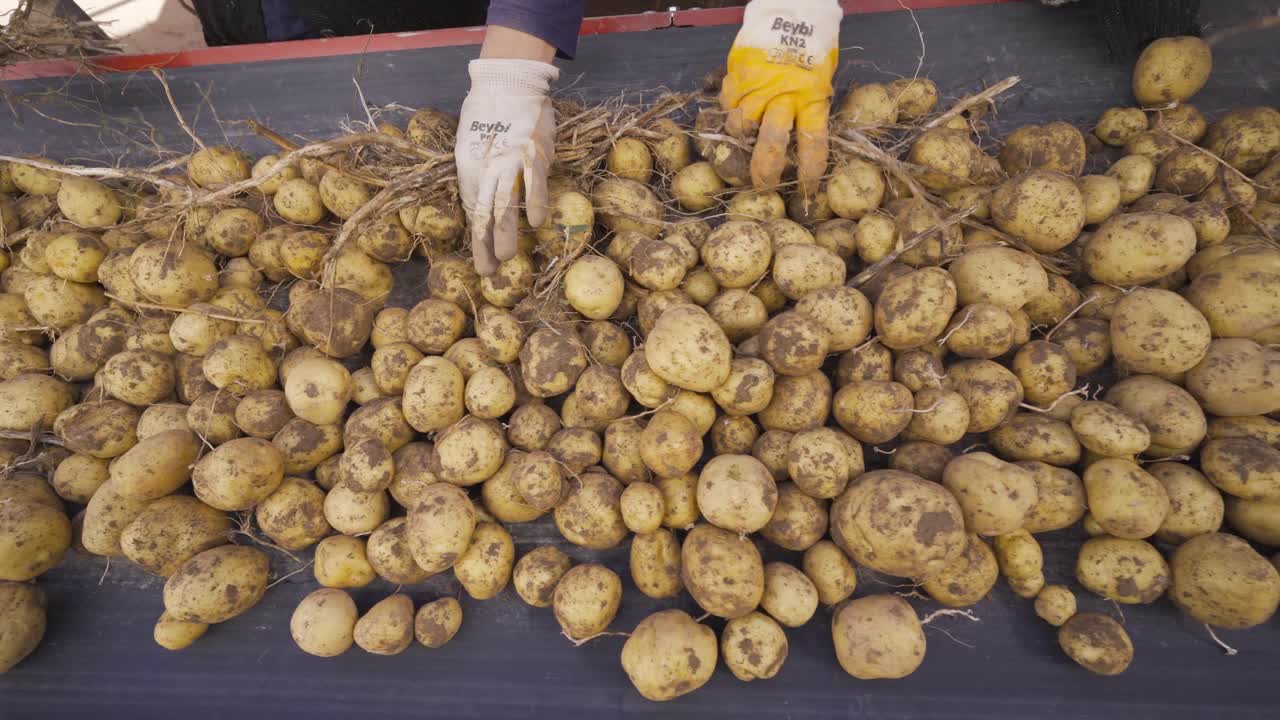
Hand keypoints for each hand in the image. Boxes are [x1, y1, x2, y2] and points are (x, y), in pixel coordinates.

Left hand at [455, 59, 558, 274]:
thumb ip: (478, 174)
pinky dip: (535, 202)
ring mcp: (509, 162)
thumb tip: (481, 202)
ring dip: (506, 232)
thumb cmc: (487, 114)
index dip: (477, 242)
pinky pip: (535, 182)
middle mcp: (485, 169)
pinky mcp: (532, 152)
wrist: (507, 81)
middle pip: (485, 215)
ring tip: (508, 258)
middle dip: (487, 247)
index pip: (472, 214)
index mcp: (468, 170)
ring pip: (505, 203)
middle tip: (491, 272)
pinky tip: (536, 224)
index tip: (482, 266)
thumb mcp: (470, 146)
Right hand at [720, 0, 841, 195]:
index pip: (813, 145)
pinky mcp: (736, 78)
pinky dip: (731, 106)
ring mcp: (756, 89)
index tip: (808, 191)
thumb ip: (809, 106)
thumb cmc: (812, 47)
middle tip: (763, 185)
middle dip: (765, 171)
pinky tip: (737, 101)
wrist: (789, 12)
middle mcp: (783, 98)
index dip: (810, 174)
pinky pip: (727, 102)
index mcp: (811, 99)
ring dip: (741, 135)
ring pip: (740, 126)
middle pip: (771, 144)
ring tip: (744, 133)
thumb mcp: (820, 79)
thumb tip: (798, 136)